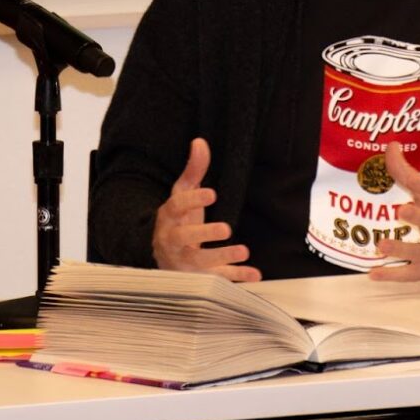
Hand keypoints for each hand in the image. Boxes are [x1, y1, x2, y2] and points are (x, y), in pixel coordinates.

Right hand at [151, 138, 260, 281]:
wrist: (163, 258)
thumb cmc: (177, 221)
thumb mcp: (182, 195)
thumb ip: (193, 170)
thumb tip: (200, 141)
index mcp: (169, 217)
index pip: (177, 207)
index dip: (193, 200)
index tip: (212, 193)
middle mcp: (173, 240)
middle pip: (184, 237)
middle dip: (203, 233)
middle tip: (226, 228)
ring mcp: (185, 261)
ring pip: (201, 262)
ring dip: (222, 257)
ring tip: (243, 250)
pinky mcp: (199, 277)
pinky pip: (218, 279)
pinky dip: (236, 278)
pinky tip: (255, 274)